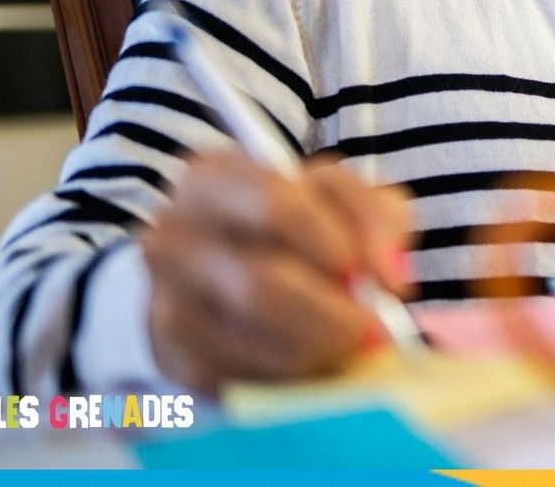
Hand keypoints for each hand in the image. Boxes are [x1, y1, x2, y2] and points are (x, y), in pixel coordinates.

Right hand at [139, 152, 411, 391]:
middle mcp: (173, 236)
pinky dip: (290, 375)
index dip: (334, 242)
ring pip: (251, 337)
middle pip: (259, 284)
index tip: (369, 271)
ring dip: (316, 347)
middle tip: (373, 328)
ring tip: (345, 341)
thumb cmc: (300, 227)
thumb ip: (376, 219)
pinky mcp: (173, 359)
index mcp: (213, 178)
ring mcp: (165, 300)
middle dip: (332, 314)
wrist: (234, 275)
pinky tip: (309, 359)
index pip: (275, 204)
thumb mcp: (344, 201)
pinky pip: (240, 376)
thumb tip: (389, 279)